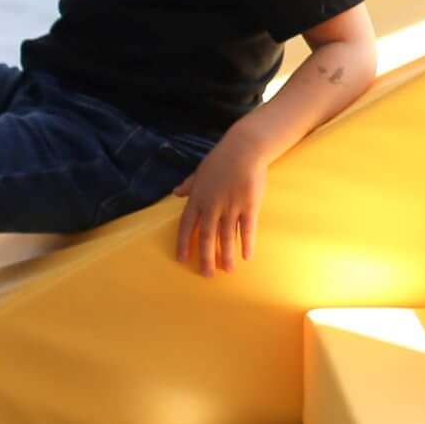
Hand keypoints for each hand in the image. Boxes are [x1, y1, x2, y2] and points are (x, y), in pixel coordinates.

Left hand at [172, 135, 266, 276]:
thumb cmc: (222, 158)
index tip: (182, 259)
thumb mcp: (200, 172)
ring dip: (226, 255)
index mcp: (198, 198)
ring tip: (227, 270)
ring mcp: (231, 206)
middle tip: (207, 274)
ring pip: (227, 236)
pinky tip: (247, 256)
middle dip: (205, 257)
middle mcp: (212, 205)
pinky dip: (247, 243)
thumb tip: (175, 192)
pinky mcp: (249, 205)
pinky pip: (247, 228)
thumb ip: (189, 185)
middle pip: (206, 236)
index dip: (183, 243)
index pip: (186, 225)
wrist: (245, 148)